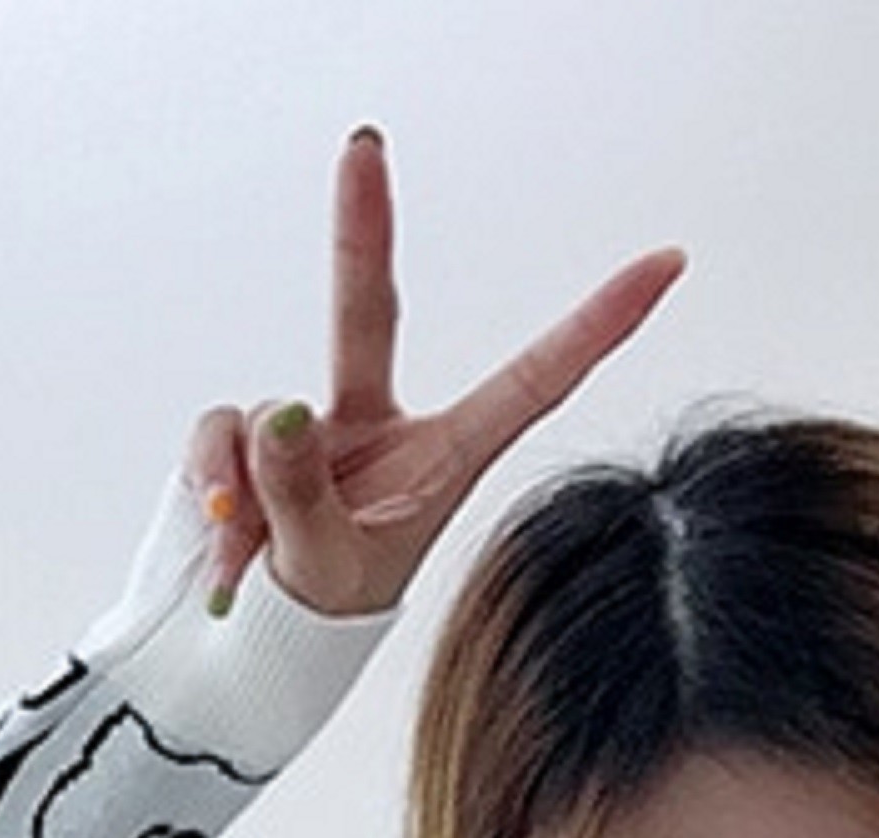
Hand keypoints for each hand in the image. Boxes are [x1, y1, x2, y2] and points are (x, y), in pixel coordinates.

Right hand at [192, 131, 682, 622]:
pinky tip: (225, 535)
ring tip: (251, 559)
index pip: (532, 381)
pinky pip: (219, 432)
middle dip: (361, 226)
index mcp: (444, 461)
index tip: (665, 265)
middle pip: (370, 308)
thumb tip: (279, 411)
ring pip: (268, 412)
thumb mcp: (320, 571)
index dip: (595, 325)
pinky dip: (212, 483)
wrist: (256, 652)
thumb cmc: (319, 620)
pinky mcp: (254, 436)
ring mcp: (316, 427)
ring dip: (246, 487)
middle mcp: (384, 428)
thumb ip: (300, 496)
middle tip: (364, 145)